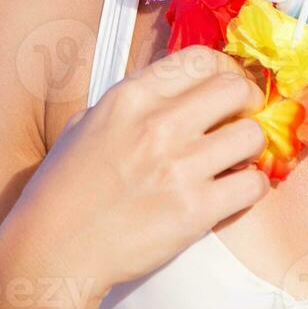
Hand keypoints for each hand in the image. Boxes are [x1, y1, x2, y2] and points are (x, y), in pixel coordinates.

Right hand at [0, 45, 269, 302]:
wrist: (54, 250)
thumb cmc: (63, 187)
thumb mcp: (86, 124)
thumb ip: (131, 103)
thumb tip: (170, 93)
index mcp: (131, 97)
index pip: (201, 58)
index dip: (223, 69)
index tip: (226, 87)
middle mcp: (158, 123)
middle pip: (236, 88)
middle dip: (247, 102)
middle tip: (241, 119)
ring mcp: (179, 167)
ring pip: (252, 134)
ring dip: (252, 146)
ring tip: (237, 159)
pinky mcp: (196, 210)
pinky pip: (253, 184)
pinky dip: (252, 187)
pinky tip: (234, 192)